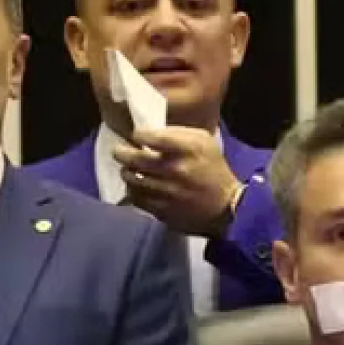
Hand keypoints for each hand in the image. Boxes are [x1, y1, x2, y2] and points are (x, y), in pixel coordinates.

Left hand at [111, 126, 243, 237]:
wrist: (225, 206)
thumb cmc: (213, 168)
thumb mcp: (204, 141)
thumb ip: (178, 133)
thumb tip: (150, 133)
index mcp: (187, 149)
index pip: (151, 137)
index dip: (138, 135)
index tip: (136, 135)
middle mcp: (174, 170)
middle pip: (134, 159)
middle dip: (121, 152)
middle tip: (118, 151)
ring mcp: (166, 193)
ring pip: (131, 180)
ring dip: (126, 172)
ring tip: (128, 169)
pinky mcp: (162, 211)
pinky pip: (136, 199)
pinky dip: (133, 190)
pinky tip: (136, 186)